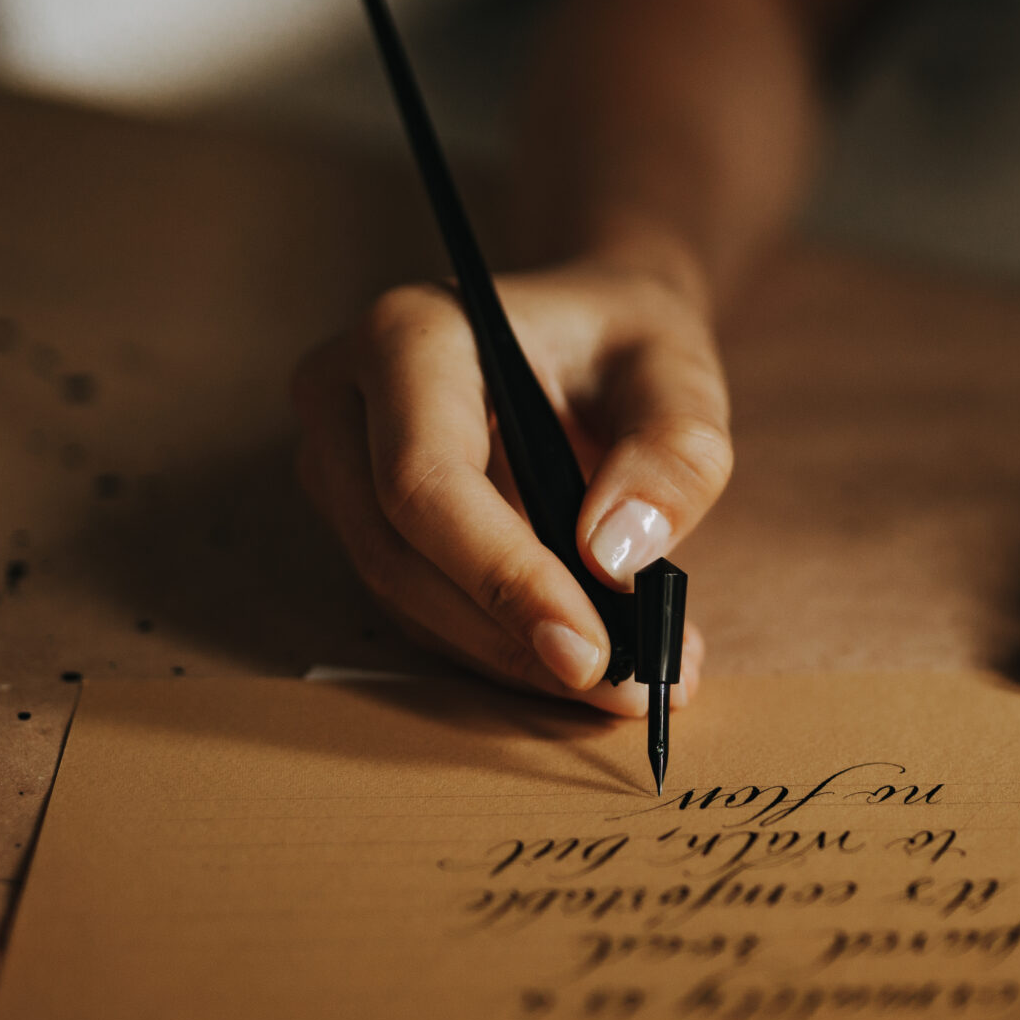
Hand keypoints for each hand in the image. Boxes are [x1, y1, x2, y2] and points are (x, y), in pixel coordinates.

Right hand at [293, 256, 728, 713]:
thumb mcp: (680, 371)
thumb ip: (672, 452)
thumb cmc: (627, 339)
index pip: (425, 480)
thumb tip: (618, 557)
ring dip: (511, 655)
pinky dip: (500, 647)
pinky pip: (418, 608)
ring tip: (629, 683)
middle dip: (512, 636)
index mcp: (408, 337)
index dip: (501, 577)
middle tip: (629, 689)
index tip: (591, 650)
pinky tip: (582, 660)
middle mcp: (344, 399)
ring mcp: (340, 465)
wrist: (590, 330)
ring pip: (402, 597)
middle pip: (398, 553)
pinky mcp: (360, 521)